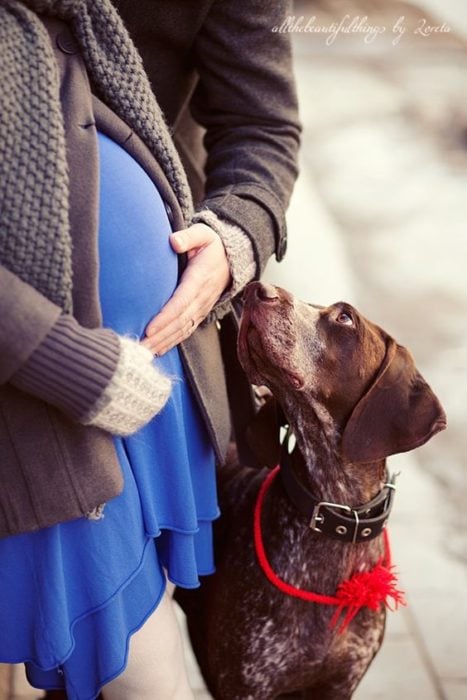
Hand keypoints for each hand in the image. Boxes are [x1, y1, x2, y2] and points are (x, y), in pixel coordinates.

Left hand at [141, 223, 230, 354]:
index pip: (181, 302)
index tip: (149, 328)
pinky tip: (157, 350)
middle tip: (139, 346)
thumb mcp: (203, 234)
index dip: (165, 317)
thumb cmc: (212, 245)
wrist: (233, 259)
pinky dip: (172, 342)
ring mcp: (202, 308)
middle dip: (159, 336)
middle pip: (179, 322)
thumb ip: (189, 236)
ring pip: (182, 330)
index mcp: (199, 279)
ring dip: (163, 343)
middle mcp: (202, 298)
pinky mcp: (200, 313)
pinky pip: (186, 331)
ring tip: (143, 352)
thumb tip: (174, 241)